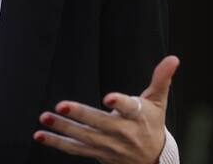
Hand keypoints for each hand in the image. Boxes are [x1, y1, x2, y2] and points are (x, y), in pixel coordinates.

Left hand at [33, 55, 178, 163]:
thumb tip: (173, 58)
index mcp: (137, 117)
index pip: (129, 108)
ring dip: (62, 127)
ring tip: (44, 117)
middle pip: (99, 123)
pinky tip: (40, 135)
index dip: (119, 102)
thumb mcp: (158, 102)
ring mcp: (107, 145)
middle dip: (79, 115)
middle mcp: (121, 132)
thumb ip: (161, 79)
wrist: (153, 161)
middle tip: (60, 104)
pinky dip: (56, 143)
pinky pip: (74, 149)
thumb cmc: (153, 125)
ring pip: (83, 137)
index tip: (109, 98)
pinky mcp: (96, 153)